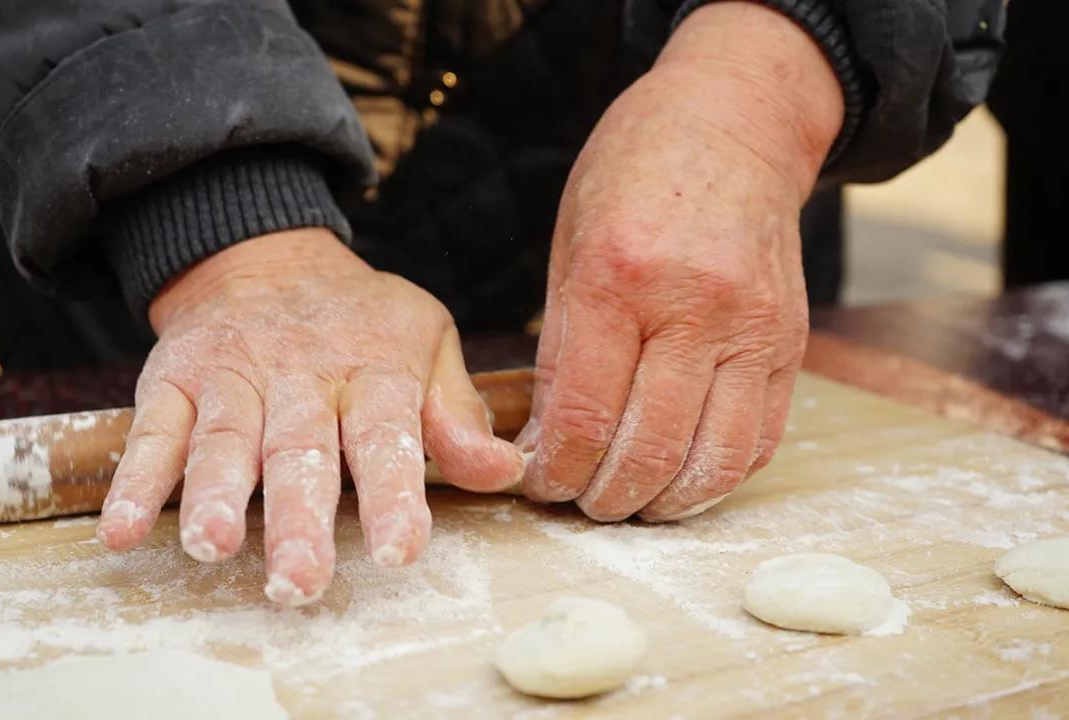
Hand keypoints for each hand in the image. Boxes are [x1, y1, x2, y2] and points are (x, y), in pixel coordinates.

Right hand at [96, 229, 523, 604]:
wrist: (266, 255)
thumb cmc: (360, 318)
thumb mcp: (426, 341)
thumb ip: (456, 413)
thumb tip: (504, 472)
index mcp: (372, 367)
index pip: (385, 433)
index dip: (393, 493)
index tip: (398, 550)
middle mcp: (301, 373)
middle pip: (300, 447)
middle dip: (299, 516)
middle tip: (300, 579)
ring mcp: (234, 375)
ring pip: (225, 438)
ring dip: (215, 495)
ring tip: (214, 546)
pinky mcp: (176, 378)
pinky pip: (153, 431)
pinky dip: (137, 480)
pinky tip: (126, 531)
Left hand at [518, 2, 842, 520]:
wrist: (734, 124)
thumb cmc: (634, 175)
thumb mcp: (570, 241)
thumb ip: (562, 343)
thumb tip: (549, 437)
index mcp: (618, 277)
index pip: (583, 415)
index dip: (555, 471)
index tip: (540, 484)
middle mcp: (693, 306)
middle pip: (647, 451)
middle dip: (603, 499)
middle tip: (581, 503)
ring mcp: (753, 327)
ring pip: (710, 462)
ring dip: (663, 504)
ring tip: (631, 503)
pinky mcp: (790, 343)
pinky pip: (759, 441)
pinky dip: (716, 477)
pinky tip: (683, 476)